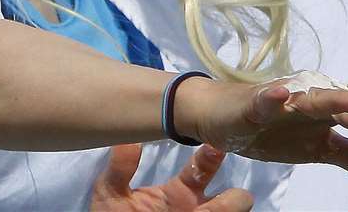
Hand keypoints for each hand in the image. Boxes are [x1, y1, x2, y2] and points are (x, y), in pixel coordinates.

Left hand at [90, 143, 251, 211]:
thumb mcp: (112, 193)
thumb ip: (120, 169)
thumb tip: (130, 142)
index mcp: (180, 191)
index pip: (204, 168)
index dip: (212, 157)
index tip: (215, 147)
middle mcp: (198, 208)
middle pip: (232, 200)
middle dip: (235, 199)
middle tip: (229, 199)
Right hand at [178, 75, 347, 175]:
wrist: (217, 115)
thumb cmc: (271, 130)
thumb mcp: (319, 150)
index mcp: (333, 109)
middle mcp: (315, 98)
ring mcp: (285, 101)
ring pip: (316, 99)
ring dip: (339, 101)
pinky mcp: (252, 105)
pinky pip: (264, 102)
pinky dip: (272, 98)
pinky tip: (281, 96)